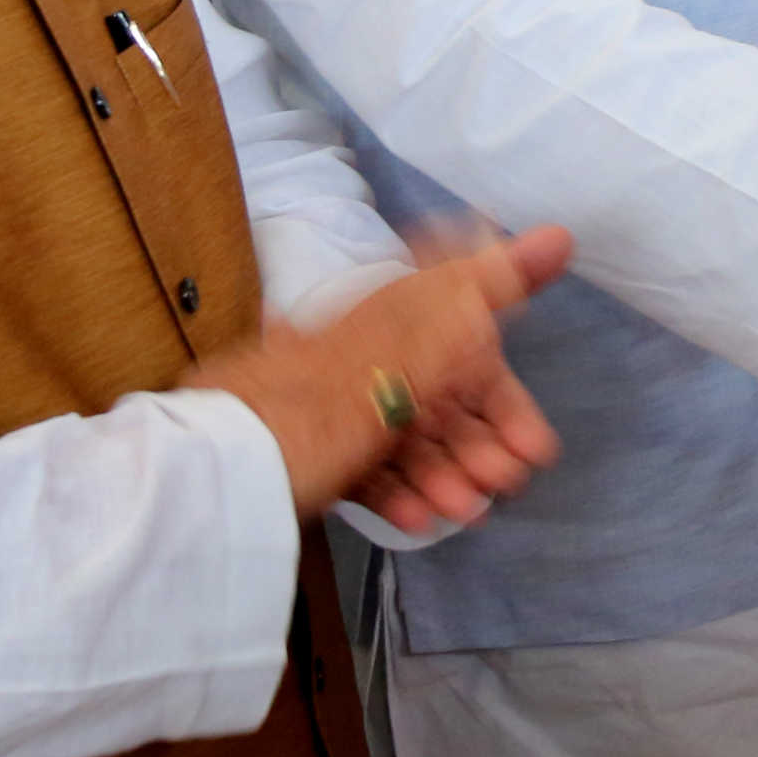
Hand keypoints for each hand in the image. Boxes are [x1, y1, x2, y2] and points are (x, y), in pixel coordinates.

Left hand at [187, 223, 573, 531]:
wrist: (201, 479)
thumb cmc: (301, 417)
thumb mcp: (399, 357)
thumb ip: (478, 301)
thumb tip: (556, 234)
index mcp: (382, 323)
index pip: (464, 340)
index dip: (504, 395)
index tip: (536, 444)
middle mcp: (359, 357)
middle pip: (438, 398)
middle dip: (480, 444)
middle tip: (507, 485)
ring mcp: (330, 409)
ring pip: (405, 437)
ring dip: (446, 473)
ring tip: (467, 511)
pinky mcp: (306, 454)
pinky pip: (364, 469)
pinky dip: (398, 490)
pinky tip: (421, 522)